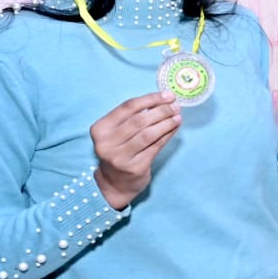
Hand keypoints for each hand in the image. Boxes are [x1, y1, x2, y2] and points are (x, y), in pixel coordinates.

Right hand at [91, 91, 182, 209]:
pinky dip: (167, 135)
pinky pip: (155, 147)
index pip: (127, 107)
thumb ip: (132, 117)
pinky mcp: (135, 168)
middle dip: (161, 110)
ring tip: (177, 116)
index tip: (167, 95)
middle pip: (139, 120)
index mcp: (100, 129)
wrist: (114, 183)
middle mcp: (107, 143)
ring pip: (148, 134)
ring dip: (166, 123)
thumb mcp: (116, 133)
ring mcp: (120, 157)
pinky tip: (175, 128)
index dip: (150, 99)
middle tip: (175, 106)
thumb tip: (162, 100)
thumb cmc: (118, 151)